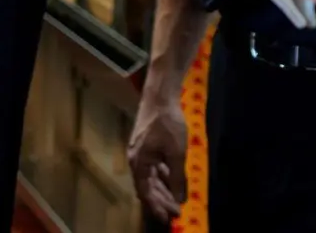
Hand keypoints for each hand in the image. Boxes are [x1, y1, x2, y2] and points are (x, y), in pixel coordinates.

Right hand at [127, 96, 187, 222]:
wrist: (160, 96)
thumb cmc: (167, 124)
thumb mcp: (176, 153)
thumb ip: (177, 177)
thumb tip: (179, 199)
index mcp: (139, 163)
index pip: (145, 192)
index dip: (157, 207)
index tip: (168, 218)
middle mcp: (136, 159)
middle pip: (147, 186)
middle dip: (162, 200)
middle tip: (177, 212)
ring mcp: (140, 152)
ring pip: (151, 177)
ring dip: (163, 189)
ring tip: (176, 200)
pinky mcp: (147, 145)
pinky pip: (153, 166)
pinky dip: (163, 175)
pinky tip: (173, 179)